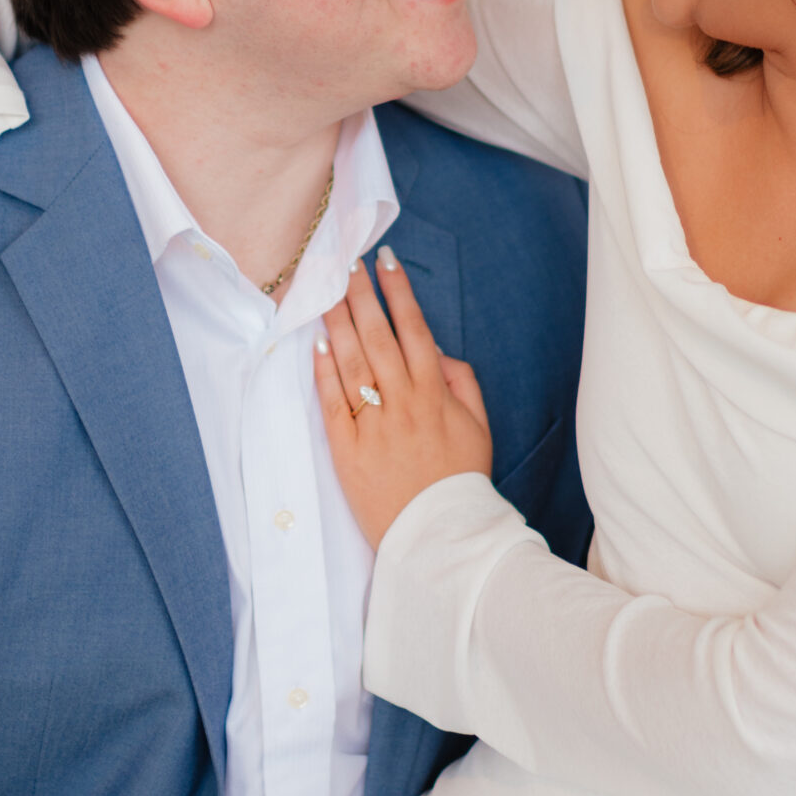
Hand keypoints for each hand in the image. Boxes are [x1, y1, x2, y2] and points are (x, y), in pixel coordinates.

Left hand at [315, 248, 491, 548]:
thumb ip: (463, 383)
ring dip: (338, 323)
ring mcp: (373, 425)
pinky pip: (332, 403)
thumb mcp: (478, 427)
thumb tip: (438, 351)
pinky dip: (324, 372)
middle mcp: (403, 402)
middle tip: (345, 263)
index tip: (386, 260)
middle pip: (377, 336)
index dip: (399, 291)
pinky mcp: (347, 450)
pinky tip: (317, 345)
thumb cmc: (460, 480)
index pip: (414, 329)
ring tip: (325, 291)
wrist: (439, 535)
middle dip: (361, 294)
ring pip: (352, 363)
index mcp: (435, 393)